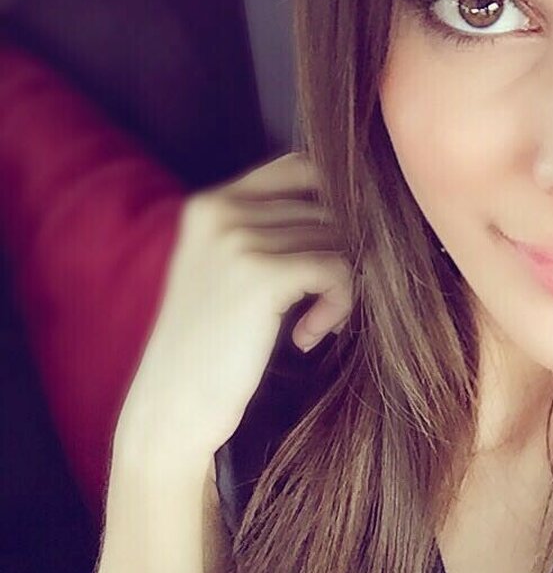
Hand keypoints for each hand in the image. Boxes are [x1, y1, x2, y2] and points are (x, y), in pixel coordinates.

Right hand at [115, 152, 352, 465]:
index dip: (338, 204)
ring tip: (319, 323)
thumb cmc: (212, 349)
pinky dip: (339, 305)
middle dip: (345, 254)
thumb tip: (358, 214)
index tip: (341, 252)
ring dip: (343, 285)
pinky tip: (308, 336)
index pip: (301, 167)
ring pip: (338, 238)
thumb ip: (273, 235)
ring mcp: (239, 238)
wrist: (174, 405)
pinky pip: (338, 270)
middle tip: (331, 304)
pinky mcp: (262, 275)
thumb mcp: (229, 275)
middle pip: (328, 206)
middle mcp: (222, 209)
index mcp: (212, 204)